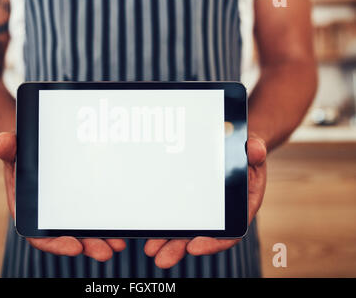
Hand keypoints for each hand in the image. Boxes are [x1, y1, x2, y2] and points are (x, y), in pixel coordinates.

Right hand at [0, 132, 125, 261]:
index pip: (40, 236)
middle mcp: (48, 217)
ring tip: (119, 245)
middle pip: (68, 238)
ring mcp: (66, 212)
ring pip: (84, 232)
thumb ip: (8, 148)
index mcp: (29, 211)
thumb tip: (2, 143)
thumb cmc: (22, 153)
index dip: (56, 244)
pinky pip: (94, 218)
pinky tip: (122, 228)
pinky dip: (107, 226)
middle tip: (106, 251)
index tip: (75, 247)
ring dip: (102, 240)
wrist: (34, 148)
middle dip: (87, 245)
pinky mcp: (80, 204)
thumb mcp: (14, 149)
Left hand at [144, 133, 266, 268]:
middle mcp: (222, 213)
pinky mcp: (191, 200)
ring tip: (150, 249)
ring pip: (186, 229)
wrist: (237, 146)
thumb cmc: (246, 154)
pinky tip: (149, 228)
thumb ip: (256, 151)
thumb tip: (256, 151)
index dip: (213, 242)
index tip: (193, 247)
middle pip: (201, 236)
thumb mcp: (254, 150)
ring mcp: (205, 209)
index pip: (230, 232)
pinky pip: (177, 214)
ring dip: (167, 241)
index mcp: (242, 206)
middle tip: (162, 259)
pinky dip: (164, 222)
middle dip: (180, 247)